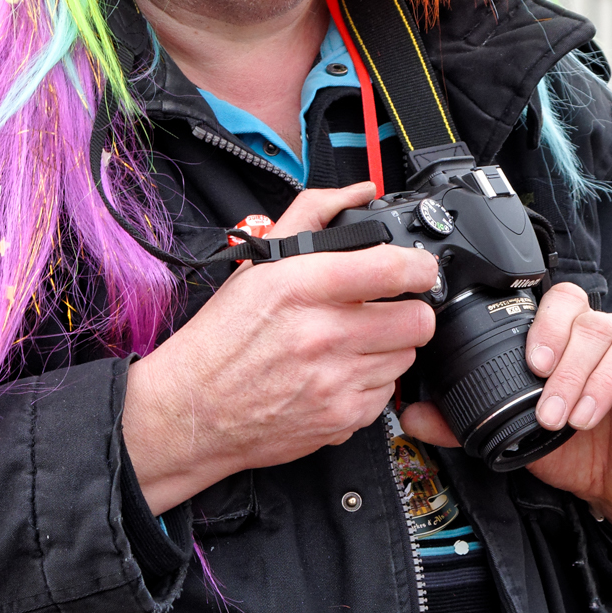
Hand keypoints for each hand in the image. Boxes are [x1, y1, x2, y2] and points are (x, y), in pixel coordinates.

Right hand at [123, 182, 438, 512]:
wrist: (192, 410)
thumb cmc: (222, 337)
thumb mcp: (259, 264)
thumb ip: (313, 215)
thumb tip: (358, 192)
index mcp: (303, 286)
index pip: (394, 269)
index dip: (419, 267)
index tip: (417, 270)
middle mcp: (323, 334)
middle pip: (417, 320)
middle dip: (410, 311)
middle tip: (389, 309)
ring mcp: (335, 382)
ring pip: (406, 357)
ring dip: (390, 347)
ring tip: (357, 342)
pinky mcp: (341, 419)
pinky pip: (388, 395)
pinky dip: (373, 383)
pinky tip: (343, 373)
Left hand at [402, 283, 611, 534]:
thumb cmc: (573, 450)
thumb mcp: (516, 436)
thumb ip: (466, 424)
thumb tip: (413, 415)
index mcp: (572, 339)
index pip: (563, 300)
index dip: (547, 323)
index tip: (531, 362)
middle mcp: (609, 340)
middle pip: (594, 322)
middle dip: (568, 367)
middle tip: (549, 411)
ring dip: (600, 378)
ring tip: (579, 417)